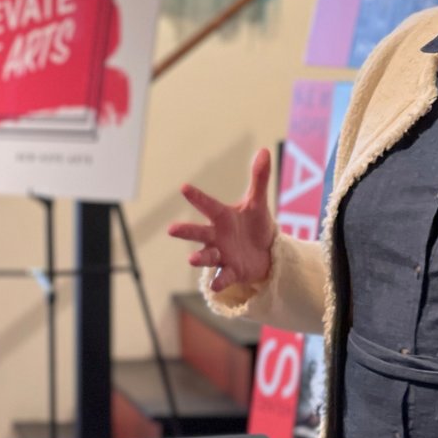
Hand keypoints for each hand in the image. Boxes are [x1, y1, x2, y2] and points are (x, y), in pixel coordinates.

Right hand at [167, 147, 277, 292]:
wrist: (265, 252)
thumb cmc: (254, 225)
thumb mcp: (258, 203)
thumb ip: (259, 178)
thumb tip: (264, 150)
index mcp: (222, 217)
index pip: (208, 205)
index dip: (197, 197)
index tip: (184, 187)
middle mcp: (217, 236)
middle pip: (198, 233)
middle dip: (186, 232)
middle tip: (171, 230)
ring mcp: (222, 255)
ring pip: (207, 256)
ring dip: (199, 258)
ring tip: (191, 259)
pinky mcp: (232, 271)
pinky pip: (224, 277)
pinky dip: (220, 282)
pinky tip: (215, 287)